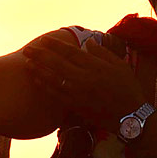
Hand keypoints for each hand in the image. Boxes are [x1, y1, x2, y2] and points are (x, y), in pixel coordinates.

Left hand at [23, 36, 144, 131]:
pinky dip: (44, 86)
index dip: (55, 45)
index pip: (70, 52)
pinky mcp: (75, 106)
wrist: (130, 117)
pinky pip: (55, 94)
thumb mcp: (120, 65)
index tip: (43, 40)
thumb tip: (87, 42)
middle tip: (27, 49)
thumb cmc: (128, 88)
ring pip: (53, 79)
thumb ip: (102, 53)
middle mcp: (84, 78)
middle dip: (40, 55)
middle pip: (57, 64)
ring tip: (26, 63)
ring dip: (38, 70)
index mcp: (95, 66)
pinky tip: (36, 80)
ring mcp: (78, 93)